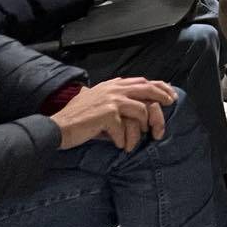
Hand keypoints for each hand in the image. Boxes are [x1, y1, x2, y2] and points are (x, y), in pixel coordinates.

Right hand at [51, 77, 175, 150]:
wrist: (57, 128)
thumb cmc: (76, 119)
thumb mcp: (95, 101)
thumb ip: (112, 99)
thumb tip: (133, 106)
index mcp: (112, 85)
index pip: (142, 81)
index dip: (159, 87)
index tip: (170, 95)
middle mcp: (113, 89)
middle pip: (148, 89)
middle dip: (162, 99)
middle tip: (170, 108)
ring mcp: (111, 100)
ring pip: (141, 110)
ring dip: (142, 128)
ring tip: (136, 140)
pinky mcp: (108, 114)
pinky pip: (125, 129)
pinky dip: (124, 140)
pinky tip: (120, 146)